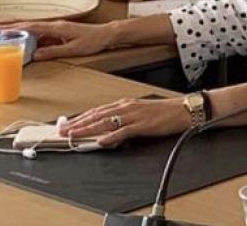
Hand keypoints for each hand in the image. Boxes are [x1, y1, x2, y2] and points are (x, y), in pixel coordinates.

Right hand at [0, 20, 115, 60]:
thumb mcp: (73, 49)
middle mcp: (55, 25)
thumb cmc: (93, 41)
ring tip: (5, 34)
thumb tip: (36, 54)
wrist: (106, 34)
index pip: (31, 26)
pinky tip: (26, 42)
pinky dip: (31, 36)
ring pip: (34, 29)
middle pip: (29, 25)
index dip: (14, 28)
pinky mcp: (59, 32)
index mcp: (56, 27)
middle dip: (12, 26)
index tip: (0, 28)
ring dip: (20, 31)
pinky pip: (41, 33)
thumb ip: (54, 52)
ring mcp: (57, 28)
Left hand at [60, 97, 189, 146]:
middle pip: (96, 115)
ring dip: (87, 129)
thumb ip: (123, 120)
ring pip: (105, 122)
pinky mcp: (143, 125)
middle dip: (77, 123)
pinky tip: (101, 141)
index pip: (96, 111)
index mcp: (123, 104)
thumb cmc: (163, 112)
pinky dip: (111, 136)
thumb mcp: (139, 113)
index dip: (80, 118)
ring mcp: (133, 115)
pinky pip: (123, 131)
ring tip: (74, 135)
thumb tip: (108, 130)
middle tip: (62, 130)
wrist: (184, 110)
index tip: (66, 124)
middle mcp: (125, 107)